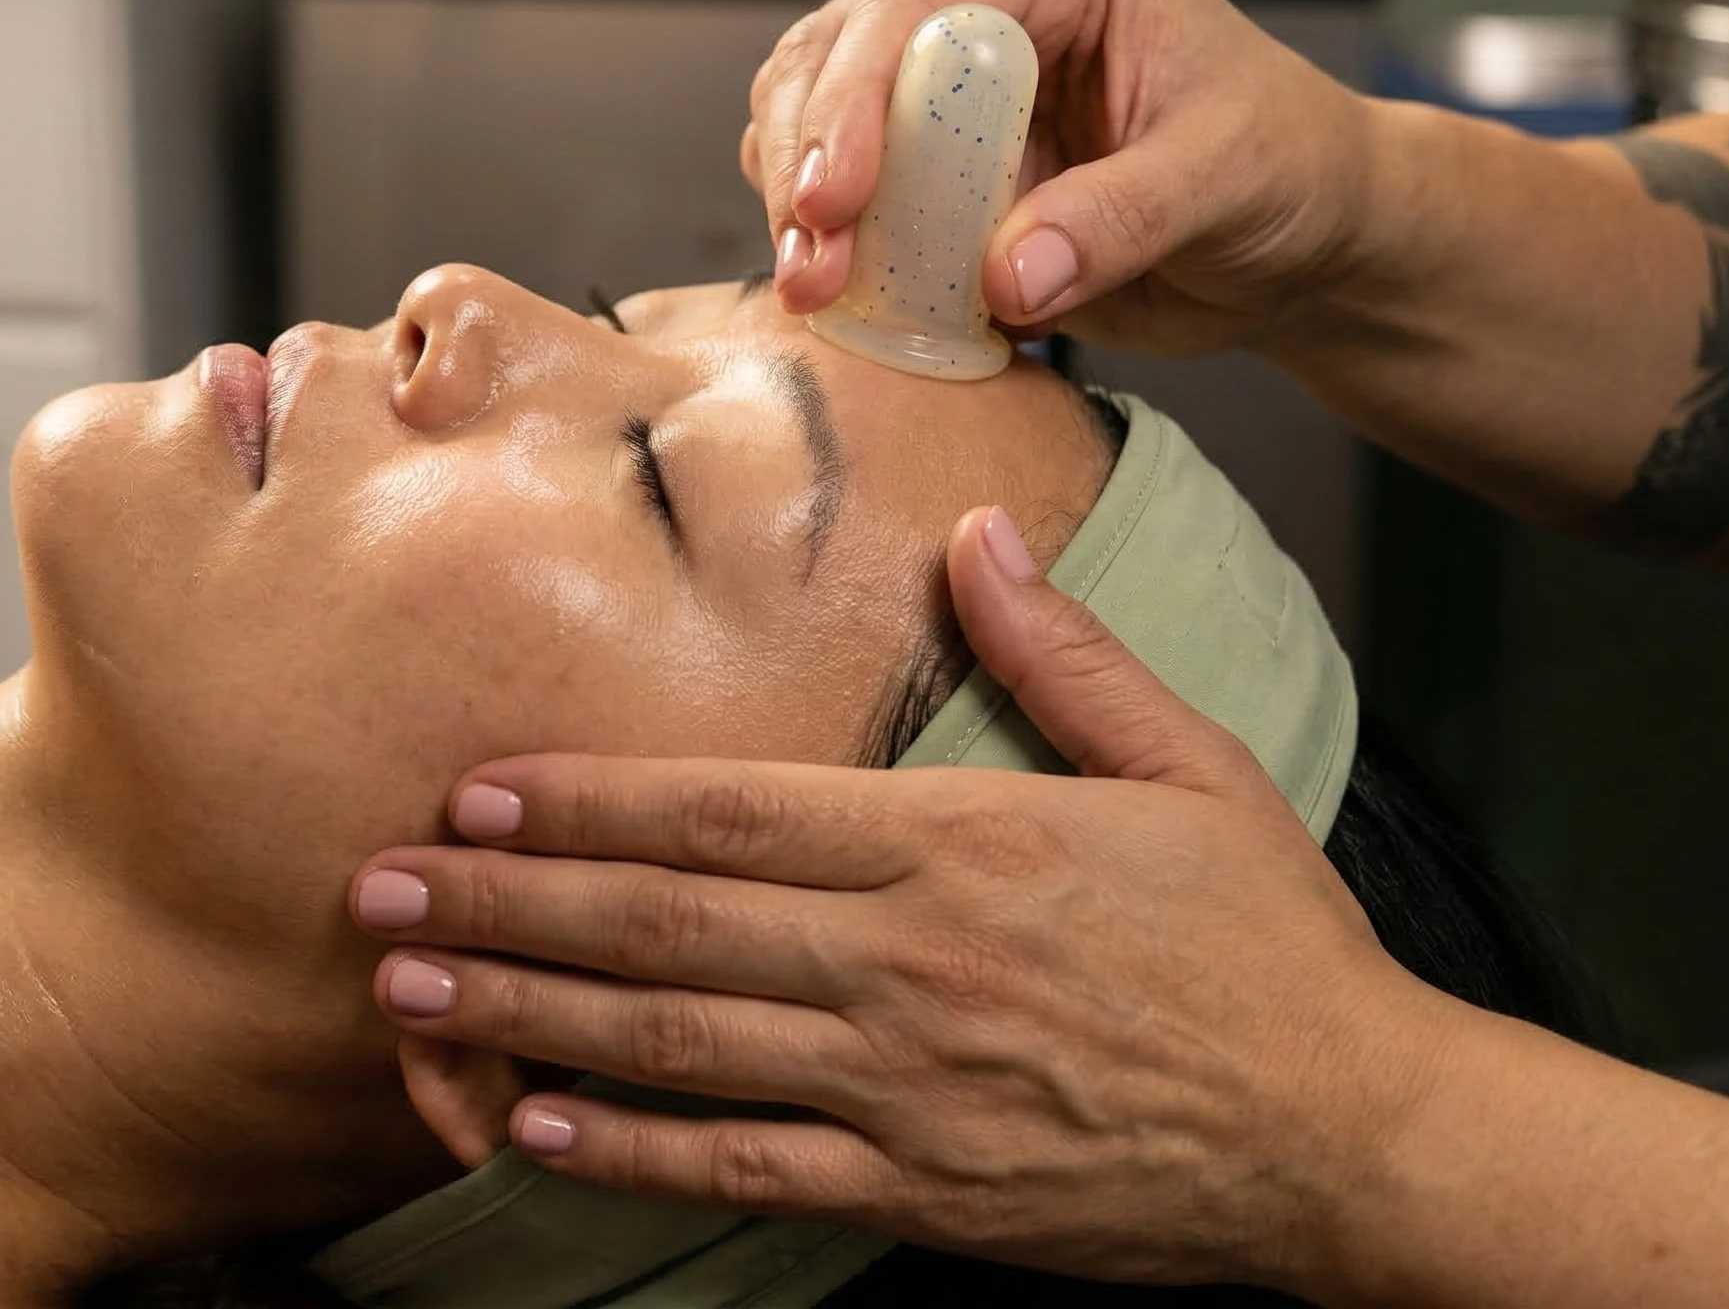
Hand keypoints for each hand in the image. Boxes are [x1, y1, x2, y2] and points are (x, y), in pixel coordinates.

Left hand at [347, 507, 1458, 1291]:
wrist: (1352, 1132)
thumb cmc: (1270, 946)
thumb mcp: (1192, 767)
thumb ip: (1067, 654)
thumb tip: (977, 539)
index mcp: (961, 842)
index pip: (727, 809)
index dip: (583, 799)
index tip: (475, 786)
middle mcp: (908, 961)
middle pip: (662, 921)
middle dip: (502, 901)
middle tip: (375, 888)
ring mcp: (904, 1085)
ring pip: (673, 1041)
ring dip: (525, 1012)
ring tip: (409, 990)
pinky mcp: (920, 1189)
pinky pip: (743, 1170)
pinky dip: (630, 1149)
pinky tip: (535, 1124)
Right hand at [745, 0, 1377, 357]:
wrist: (1300, 238)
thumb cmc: (1287, 166)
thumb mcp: (1227, 179)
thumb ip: (1120, 220)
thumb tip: (1006, 275)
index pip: (919, 4)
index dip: (858, 98)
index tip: (836, 199)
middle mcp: (988, 4)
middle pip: (836, 55)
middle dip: (809, 162)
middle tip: (815, 267)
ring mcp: (948, 86)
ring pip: (812, 117)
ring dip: (801, 209)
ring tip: (821, 292)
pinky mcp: (933, 165)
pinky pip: (844, 194)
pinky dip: (833, 247)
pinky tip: (853, 300)